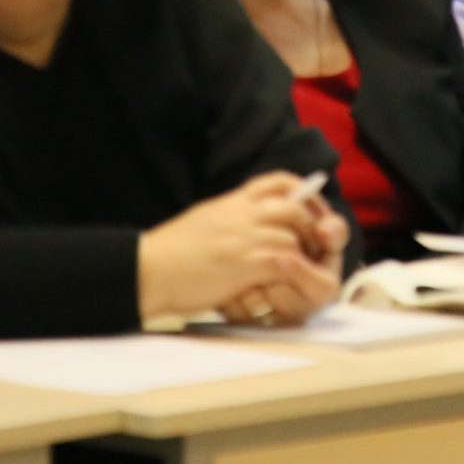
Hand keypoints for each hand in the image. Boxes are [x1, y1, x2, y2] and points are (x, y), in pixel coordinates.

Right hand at [138, 172, 345, 321]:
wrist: (148, 269)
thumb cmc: (170, 253)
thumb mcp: (206, 220)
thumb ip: (233, 217)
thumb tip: (252, 221)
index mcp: (232, 201)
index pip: (278, 181)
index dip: (302, 193)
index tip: (310, 208)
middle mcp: (242, 213)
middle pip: (295, 206)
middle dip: (312, 225)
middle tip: (315, 245)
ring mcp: (246, 236)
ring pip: (295, 234)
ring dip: (304, 253)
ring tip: (303, 268)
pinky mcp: (247, 262)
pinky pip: (286, 261)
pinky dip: (294, 272)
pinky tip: (288, 281)